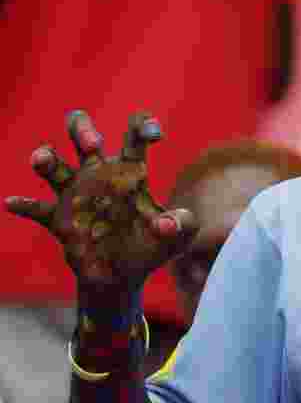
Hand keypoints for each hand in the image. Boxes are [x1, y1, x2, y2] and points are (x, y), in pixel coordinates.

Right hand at [4, 111, 196, 303]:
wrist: (124, 276)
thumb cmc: (154, 245)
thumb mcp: (179, 236)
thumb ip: (182, 224)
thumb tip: (164, 225)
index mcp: (131, 170)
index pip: (134, 136)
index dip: (142, 126)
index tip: (155, 135)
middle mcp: (99, 174)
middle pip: (83, 136)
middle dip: (83, 131)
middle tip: (93, 145)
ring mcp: (75, 194)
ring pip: (54, 166)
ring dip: (45, 158)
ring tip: (42, 159)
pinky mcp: (59, 220)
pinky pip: (38, 209)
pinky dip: (26, 206)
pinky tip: (13, 202)